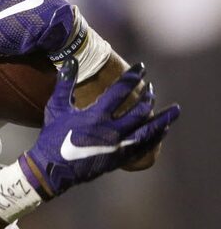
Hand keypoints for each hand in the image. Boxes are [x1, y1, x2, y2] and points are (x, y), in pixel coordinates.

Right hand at [20, 59, 179, 198]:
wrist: (53, 168)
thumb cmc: (53, 135)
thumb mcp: (57, 107)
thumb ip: (65, 83)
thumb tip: (72, 60)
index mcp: (96, 116)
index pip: (120, 91)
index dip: (132, 77)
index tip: (141, 67)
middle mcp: (111, 131)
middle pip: (139, 110)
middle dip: (147, 96)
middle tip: (150, 87)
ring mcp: (118, 146)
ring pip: (148, 130)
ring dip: (163, 118)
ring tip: (175, 109)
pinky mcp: (120, 158)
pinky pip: (145, 145)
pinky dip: (156, 135)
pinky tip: (163, 129)